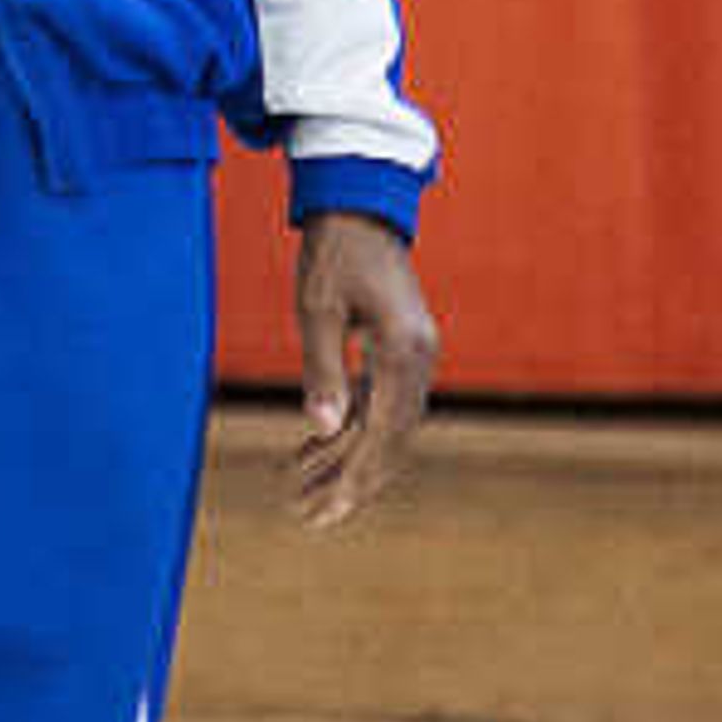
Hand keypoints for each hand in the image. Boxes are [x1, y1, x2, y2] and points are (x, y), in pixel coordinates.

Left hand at [290, 208, 436, 530]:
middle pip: (390, 439)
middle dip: (351, 481)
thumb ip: (323, 370)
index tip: (326, 512)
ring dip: (346, 460)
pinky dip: (349, 429)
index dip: (355, 478)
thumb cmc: (334, 251)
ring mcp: (415, 355)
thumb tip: (321, 430)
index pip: (383, 433)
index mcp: (404, 352)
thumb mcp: (318, 309)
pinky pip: (379, 403)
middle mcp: (420, 359)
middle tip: (311, 519)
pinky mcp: (401, 349)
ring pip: (385, 426)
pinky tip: (313, 450)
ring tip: (302, 492)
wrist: (359, 202)